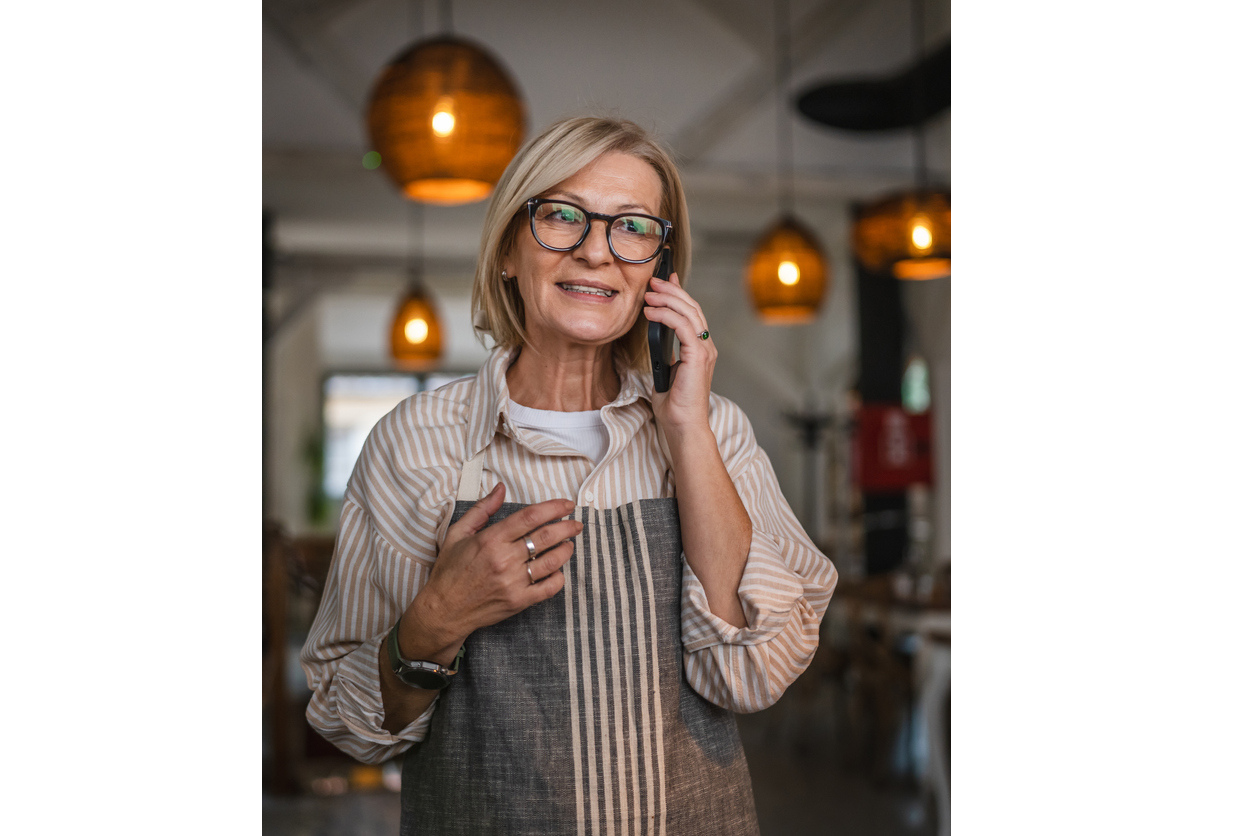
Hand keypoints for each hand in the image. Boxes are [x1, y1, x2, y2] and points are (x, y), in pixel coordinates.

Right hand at [398, 483, 581, 657]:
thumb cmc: (450, 571)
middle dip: (567, 527)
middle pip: (546, 537)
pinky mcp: (519, 601)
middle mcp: (504, 559)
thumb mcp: (458, 533)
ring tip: (569, 544)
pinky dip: (559, 577)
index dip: (553, 507)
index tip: (567, 504)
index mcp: (491, 539)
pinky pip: (549, 588)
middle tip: (576, 524)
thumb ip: (482, 509)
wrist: (444, 610)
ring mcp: (514, 582)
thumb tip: (500, 488)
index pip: (530, 517)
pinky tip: (558, 570)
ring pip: (552, 561)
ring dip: (566, 550)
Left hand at [642, 273, 716, 439]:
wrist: (683, 425)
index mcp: (700, 349)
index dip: (679, 294)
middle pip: (692, 307)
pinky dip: (666, 315)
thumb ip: (665, 353)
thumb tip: (654, 337)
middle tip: (653, 281)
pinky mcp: (698, 356)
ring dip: (667, 299)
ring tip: (648, 295)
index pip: (692, 313)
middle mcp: (706, 346)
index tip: (664, 281)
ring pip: (689, 312)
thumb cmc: (674, 405)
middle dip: (672, 290)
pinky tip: (650, 313)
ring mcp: (704, 350)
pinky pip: (683, 326)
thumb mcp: (666, 371)